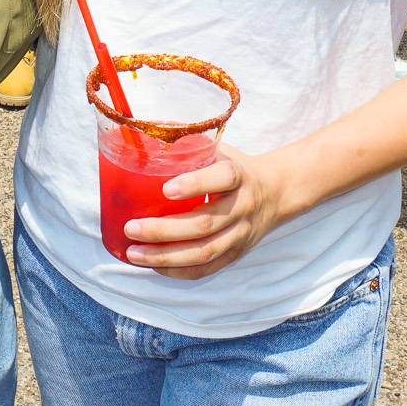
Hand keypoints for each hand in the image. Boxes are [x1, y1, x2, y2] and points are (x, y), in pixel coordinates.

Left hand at [122, 144, 297, 279]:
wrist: (275, 194)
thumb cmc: (235, 169)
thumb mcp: (220, 151)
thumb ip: (189, 148)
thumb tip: (141, 135)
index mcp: (239, 176)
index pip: (223, 178)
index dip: (196, 184)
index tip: (166, 189)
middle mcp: (242, 207)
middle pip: (205, 223)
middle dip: (164, 230)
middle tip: (131, 227)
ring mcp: (240, 234)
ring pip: (204, 252)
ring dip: (166, 256)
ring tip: (134, 253)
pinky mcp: (236, 254)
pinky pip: (207, 269)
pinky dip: (178, 270)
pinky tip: (153, 265)